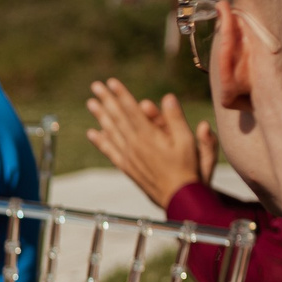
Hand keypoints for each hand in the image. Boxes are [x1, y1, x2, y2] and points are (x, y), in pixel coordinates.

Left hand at [85, 79, 212, 209]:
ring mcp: (129, 156)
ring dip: (101, 116)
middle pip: (118, 118)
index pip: (132, 110)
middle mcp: (135, 145)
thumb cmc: (190, 170)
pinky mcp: (127, 167)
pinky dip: (101, 142)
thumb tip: (168, 98)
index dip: (122, 94)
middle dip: (107, 100)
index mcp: (150, 136)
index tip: (112, 82)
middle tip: (95, 86)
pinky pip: (110, 151)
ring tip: (91, 103)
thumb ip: (177, 120)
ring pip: (111, 132)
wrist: (180, 199)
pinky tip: (92, 133)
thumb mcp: (189, 142)